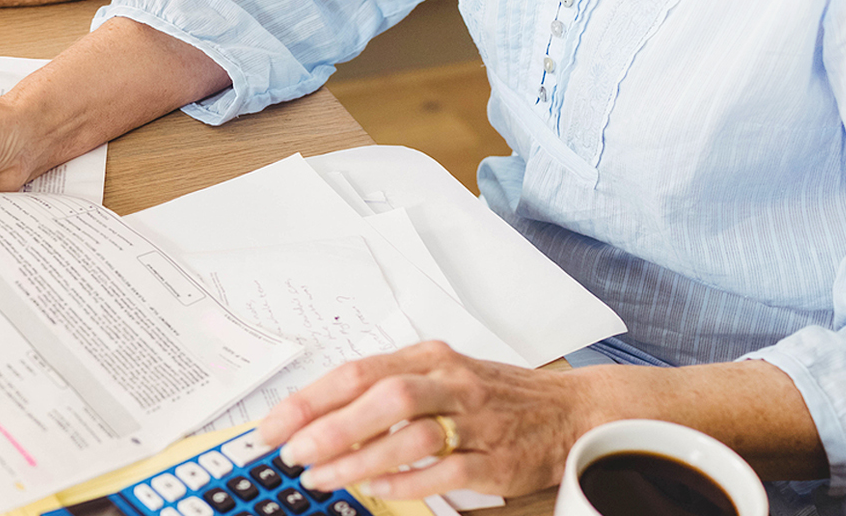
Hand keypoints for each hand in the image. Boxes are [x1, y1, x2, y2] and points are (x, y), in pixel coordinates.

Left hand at [258, 342, 601, 499]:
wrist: (572, 410)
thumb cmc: (496, 396)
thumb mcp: (439, 377)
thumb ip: (385, 390)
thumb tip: (317, 418)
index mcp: (429, 358)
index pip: (357, 372)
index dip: (310, 400)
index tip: (273, 425)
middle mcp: (451, 382)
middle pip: (383, 397)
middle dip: (328, 427)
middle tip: (292, 452)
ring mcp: (477, 419)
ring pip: (411, 435)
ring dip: (359, 458)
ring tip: (322, 476)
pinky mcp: (498, 457)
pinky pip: (446, 470)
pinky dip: (407, 480)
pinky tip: (377, 487)